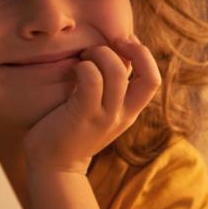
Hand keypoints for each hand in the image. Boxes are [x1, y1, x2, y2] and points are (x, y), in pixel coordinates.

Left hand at [23, 36, 161, 174]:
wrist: (53, 166)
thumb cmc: (70, 129)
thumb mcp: (99, 109)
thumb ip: (109, 88)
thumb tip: (112, 53)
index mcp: (129, 112)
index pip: (153, 80)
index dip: (143, 55)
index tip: (123, 42)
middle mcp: (122, 115)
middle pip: (149, 78)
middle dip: (134, 50)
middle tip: (109, 44)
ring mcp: (104, 117)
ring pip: (117, 72)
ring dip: (101, 54)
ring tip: (84, 57)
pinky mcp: (83, 116)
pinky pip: (91, 81)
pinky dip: (84, 67)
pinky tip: (73, 69)